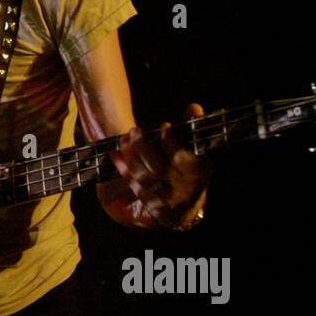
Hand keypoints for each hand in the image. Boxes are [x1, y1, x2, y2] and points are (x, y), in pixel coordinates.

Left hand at [112, 102, 210, 228]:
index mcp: (198, 173)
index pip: (181, 155)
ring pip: (144, 177)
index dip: (170, 139)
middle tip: (134, 130)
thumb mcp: (197, 152)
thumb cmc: (192, 172)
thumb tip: (193, 106)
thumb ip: (193, 129)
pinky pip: (135, 187)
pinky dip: (124, 171)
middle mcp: (183, 188)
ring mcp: (167, 199)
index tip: (163, 126)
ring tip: (124, 139)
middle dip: (143, 146)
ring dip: (130, 157)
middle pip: (158, 166)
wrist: (185, 208)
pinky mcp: (152, 207)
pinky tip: (117, 156)